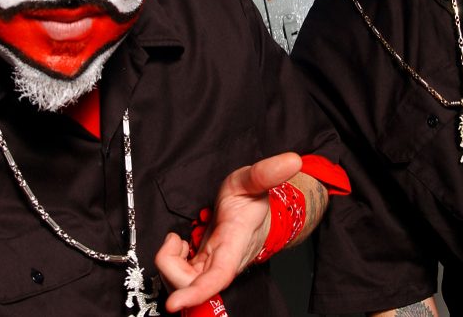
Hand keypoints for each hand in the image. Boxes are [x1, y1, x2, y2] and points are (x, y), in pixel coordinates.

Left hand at [155, 152, 301, 311]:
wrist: (256, 212)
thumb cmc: (252, 199)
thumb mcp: (254, 179)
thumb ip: (267, 171)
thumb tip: (292, 161)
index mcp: (234, 244)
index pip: (217, 276)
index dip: (196, 292)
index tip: (174, 303)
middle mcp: (223, 263)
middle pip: (190, 284)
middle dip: (170, 269)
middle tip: (174, 241)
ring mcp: (212, 269)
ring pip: (183, 282)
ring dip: (170, 264)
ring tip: (177, 241)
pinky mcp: (203, 269)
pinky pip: (181, 277)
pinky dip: (172, 263)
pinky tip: (179, 247)